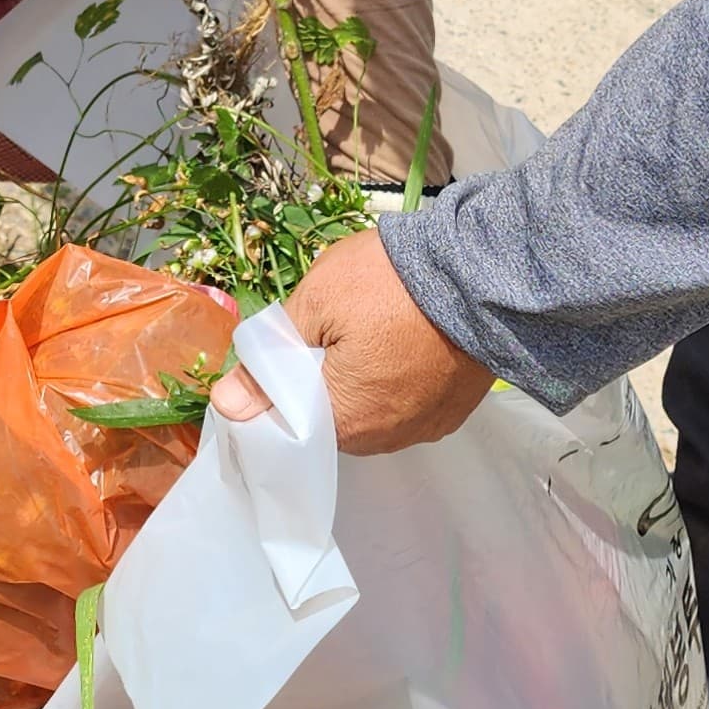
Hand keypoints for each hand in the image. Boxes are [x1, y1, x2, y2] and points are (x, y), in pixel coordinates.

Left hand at [210, 226, 494, 454]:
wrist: (481, 269)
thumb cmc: (389, 283)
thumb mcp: (316, 301)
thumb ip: (268, 358)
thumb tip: (226, 407)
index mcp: (345, 422)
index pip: (288, 424)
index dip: (274, 389)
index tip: (277, 354)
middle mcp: (385, 439)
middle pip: (330, 420)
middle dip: (317, 382)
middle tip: (324, 331)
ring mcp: (424, 427)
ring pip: (369, 413)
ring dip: (357, 382)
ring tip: (364, 331)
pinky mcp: (453, 411)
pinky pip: (406, 406)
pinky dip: (394, 381)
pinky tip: (396, 343)